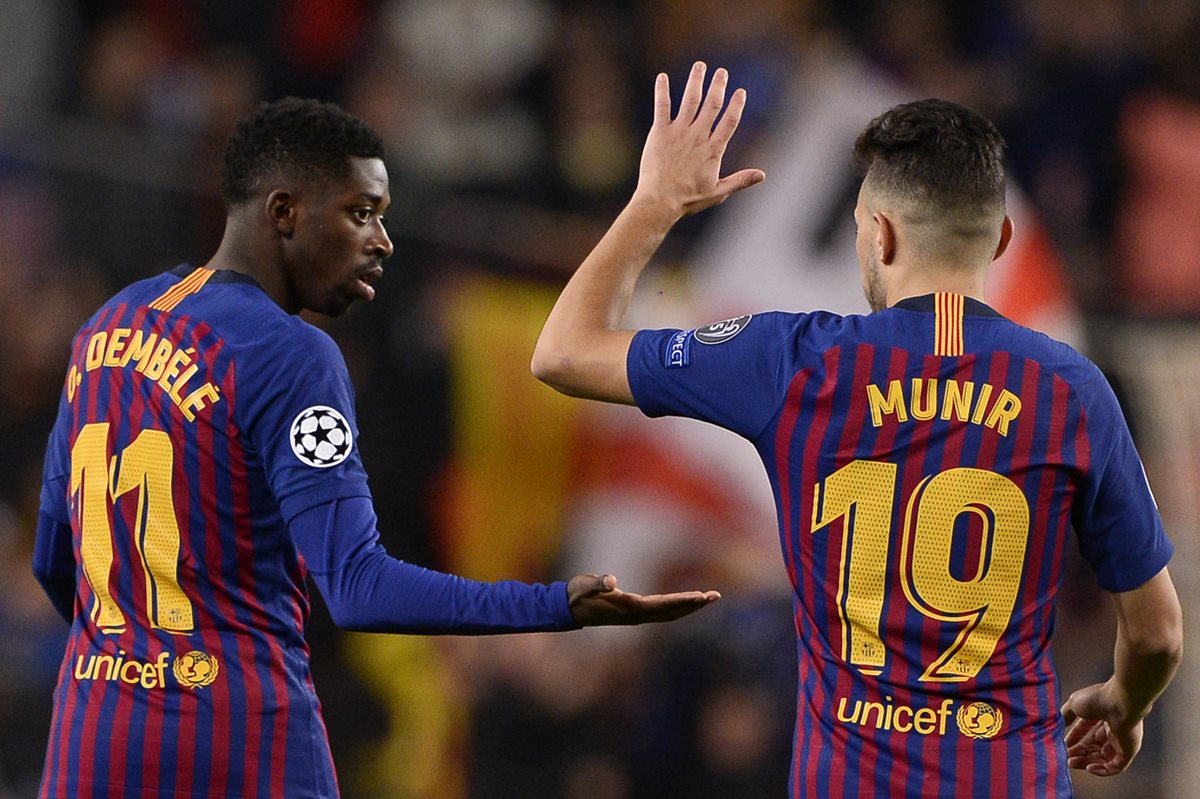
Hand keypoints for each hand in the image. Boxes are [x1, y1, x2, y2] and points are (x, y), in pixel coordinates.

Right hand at [567, 573, 720, 626]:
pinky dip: (677, 607)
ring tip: (707, 599)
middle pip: (672, 612)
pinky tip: (686, 603)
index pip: (662, 606)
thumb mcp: (585, 585)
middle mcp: (636, 615)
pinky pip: (662, 612)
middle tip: (715, 596)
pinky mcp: (633, 613)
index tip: (700, 596)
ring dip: (689, 607)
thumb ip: (597, 583)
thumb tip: (610, 581)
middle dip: (693, 605)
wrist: (567, 609)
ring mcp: (635, 616)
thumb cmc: (576, 594)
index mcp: (628, 608)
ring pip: (669, 614)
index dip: (682, 601)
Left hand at [633, 61, 764, 219]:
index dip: (736, 105)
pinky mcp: (660, 133)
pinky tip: (662, 77)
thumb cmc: (688, 199)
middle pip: (711, 105)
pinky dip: (662, 91)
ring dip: (696, 82)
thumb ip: (740, 180)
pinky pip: (662, 107)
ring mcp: (678, 132)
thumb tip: (762, 175)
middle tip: (722, 72)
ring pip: (690, 101)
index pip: (729, 122)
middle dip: (718, 86)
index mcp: (713, 150)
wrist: (659, 201)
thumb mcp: (718, 192)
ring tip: (700, 66)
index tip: (740, 92)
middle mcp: (698, 136)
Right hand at [1061, 680, 1142, 775]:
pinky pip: (1116, 767)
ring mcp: (1121, 741)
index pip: (1086, 730)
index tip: (1063, 744)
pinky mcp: (1129, 751)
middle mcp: (1112, 729)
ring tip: (1072, 763)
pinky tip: (1090, 768)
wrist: (1120, 703)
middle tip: (1066, 758)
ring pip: (1103, 758)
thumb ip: (1066, 714)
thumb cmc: (1098, 699)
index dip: (1074, 738)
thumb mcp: (1074, 704)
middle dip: (1079, 753)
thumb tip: (1060, 723)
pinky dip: (1103, 770)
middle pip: (1094, 746)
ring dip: (1087, 762)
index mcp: (1101, 715)